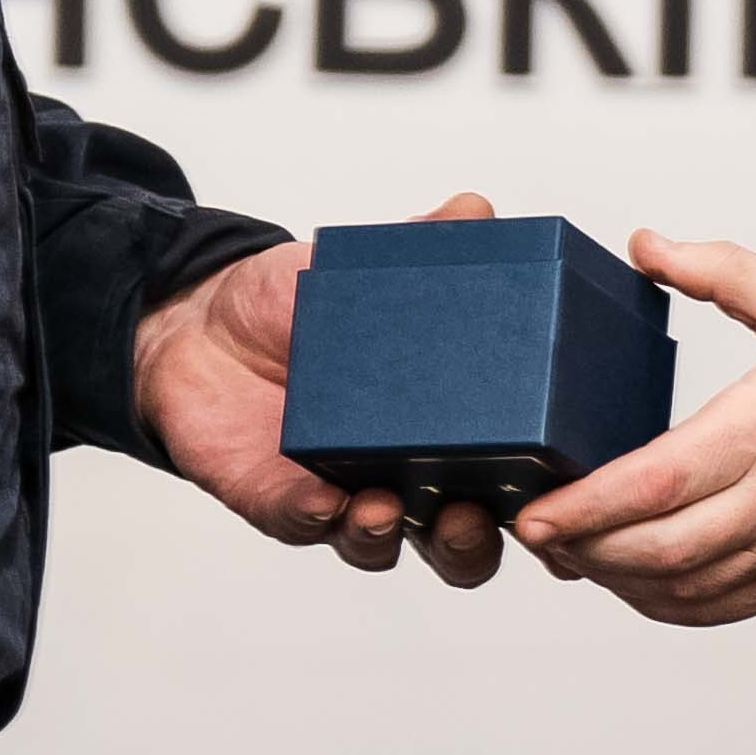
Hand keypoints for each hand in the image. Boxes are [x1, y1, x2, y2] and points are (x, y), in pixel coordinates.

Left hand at [134, 194, 505, 584]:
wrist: (201, 320)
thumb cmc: (296, 309)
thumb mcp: (366, 272)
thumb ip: (424, 244)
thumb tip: (476, 210)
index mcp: (446, 431)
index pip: (512, 484)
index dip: (541, 501)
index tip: (554, 487)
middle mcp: (402, 476)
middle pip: (458, 543)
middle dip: (469, 543)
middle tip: (468, 516)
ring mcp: (340, 495)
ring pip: (378, 544)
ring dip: (385, 534)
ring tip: (383, 509)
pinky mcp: (277, 501)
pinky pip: (299, 523)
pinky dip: (311, 517)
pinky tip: (320, 499)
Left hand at [513, 233, 755, 623]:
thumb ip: (721, 270)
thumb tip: (647, 246)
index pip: (660, 481)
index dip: (588, 506)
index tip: (536, 511)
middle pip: (658, 550)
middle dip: (584, 550)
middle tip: (535, 532)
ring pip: (679, 590)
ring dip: (614, 581)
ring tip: (571, 553)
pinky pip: (712, 609)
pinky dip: (659, 604)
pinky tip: (628, 579)